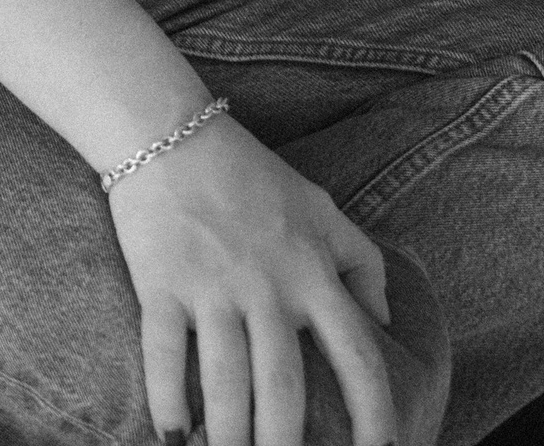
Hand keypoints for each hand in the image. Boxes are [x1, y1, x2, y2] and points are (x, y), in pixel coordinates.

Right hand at [107, 117, 394, 445]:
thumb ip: (362, 260)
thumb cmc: (247, 171)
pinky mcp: (160, 282)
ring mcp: (211, 286)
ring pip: (226, 383)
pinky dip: (167, 400)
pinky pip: (165, 353)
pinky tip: (172, 436)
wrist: (167, 128)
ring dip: (228, 437)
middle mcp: (266, 286)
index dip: (374, 417)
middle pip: (284, 388)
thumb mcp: (320, 206)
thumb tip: (383, 321)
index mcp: (311, 272)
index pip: (358, 357)